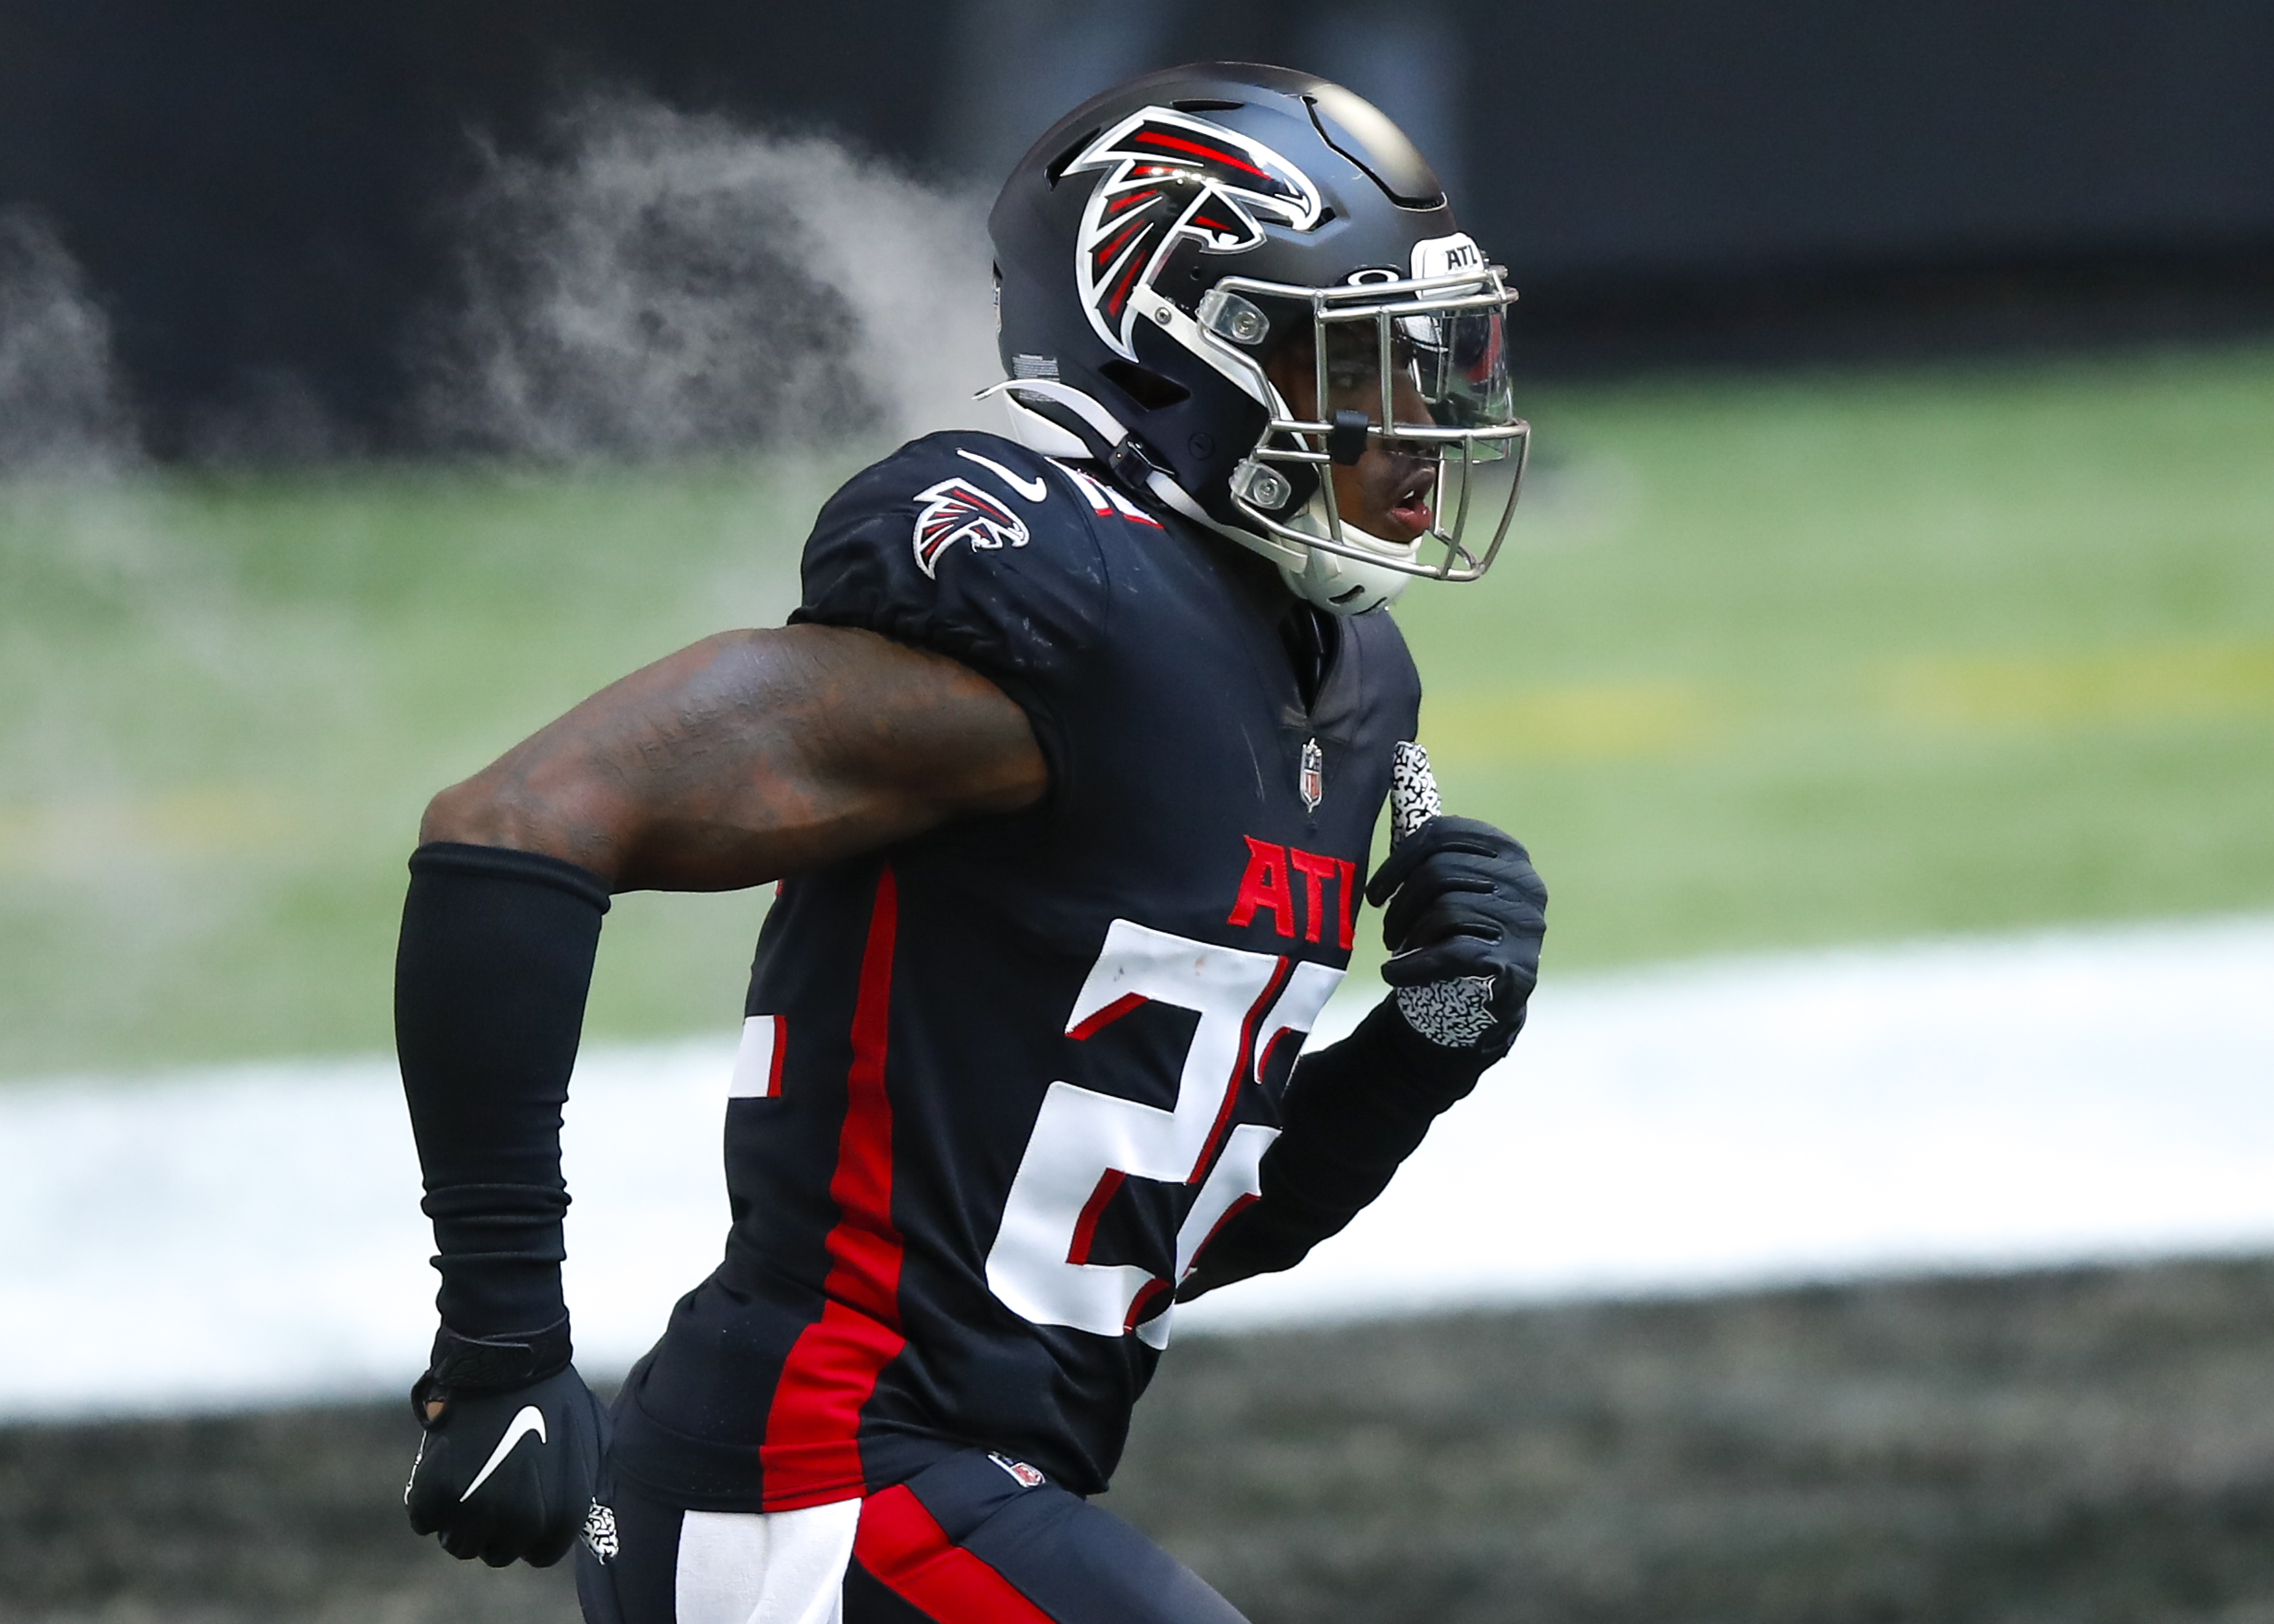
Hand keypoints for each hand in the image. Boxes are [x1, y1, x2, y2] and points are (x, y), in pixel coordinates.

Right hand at [405, 1347, 606, 1567]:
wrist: (507, 1357)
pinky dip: (428, 1500)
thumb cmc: (554, 1393)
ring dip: (460, 1519)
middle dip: (494, 1527)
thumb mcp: (594, 1439)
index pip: (540, 1554)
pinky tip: (444, 1467)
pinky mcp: (436, 1492)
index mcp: (563, 1513)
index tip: (521, 1507)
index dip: (529, 1533)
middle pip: (496, 1553)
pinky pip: (424, 1520)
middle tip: (490, 1487)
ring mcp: (476, 1509)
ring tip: (468, 1478)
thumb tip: (598, 1529)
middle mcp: (521, 1520)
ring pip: (458, 1544)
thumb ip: (593, 1486)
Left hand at [1365, 813, 1545, 1060]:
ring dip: (1411, 936)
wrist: (1484, 997)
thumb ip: (1426, 834)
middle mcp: (1525, 881)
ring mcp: (1525, 923)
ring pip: (1445, 910)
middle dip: (1401, 905)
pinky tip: (1395, 974)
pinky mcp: (1517, 964)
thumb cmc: (1456, 928)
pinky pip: (1452, 953)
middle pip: (1440, 872)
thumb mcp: (1443, 880)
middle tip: (1388, 931)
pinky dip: (1413, 965)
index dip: (1398, 863)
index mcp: (1507, 850)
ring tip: (1403, 951)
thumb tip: (1405, 754)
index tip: (1376, 894)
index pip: (1442, 834)